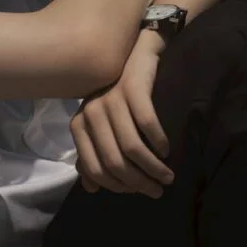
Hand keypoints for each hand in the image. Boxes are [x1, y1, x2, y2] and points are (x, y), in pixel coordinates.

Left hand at [70, 32, 173, 198]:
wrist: (134, 55)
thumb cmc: (118, 96)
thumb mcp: (103, 126)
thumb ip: (94, 154)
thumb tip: (92, 189)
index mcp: (79, 126)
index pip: (94, 170)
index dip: (117, 187)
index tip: (137, 192)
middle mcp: (90, 113)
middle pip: (114, 163)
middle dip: (138, 183)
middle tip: (157, 189)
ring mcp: (110, 100)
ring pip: (132, 148)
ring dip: (153, 168)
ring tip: (167, 176)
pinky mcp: (132, 88)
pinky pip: (147, 123)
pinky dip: (159, 141)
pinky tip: (167, 148)